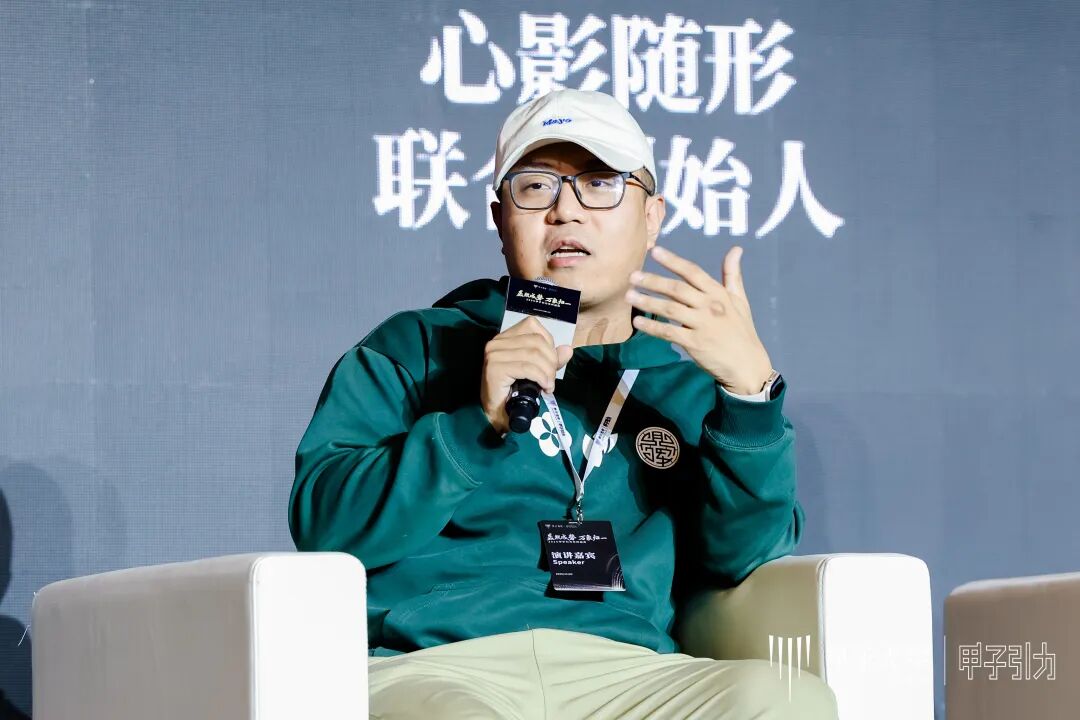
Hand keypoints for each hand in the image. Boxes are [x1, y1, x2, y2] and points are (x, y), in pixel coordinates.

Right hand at [480, 316, 573, 433]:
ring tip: (548, 385)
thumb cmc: (513, 391)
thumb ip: (550, 359)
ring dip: (547, 372)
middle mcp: (497, 342)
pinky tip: (544, 387)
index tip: (550, 363)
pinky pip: (527, 368)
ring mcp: (494, 354)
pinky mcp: (495, 368)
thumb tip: (568, 349)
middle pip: (536, 341)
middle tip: (551, 379)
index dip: (548, 343)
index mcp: (505, 337)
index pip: (532, 326)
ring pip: (533, 354)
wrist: (496, 413)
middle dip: (551, 361)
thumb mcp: (536, 371)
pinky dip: (541, 377)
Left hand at [625, 245, 772, 394]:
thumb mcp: (740, 300)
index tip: (655, 251)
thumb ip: (733, 274)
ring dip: (647, 301)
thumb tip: (736, 249)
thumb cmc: (741, 330)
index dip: (673, 261)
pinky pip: (669, 332)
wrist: (747, 365)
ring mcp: (702, 325)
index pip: (693, 272)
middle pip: (677, 289)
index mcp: (719, 293)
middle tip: (632, 275)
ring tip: (629, 296)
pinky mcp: (695, 343)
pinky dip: (652, 327)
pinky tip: (637, 322)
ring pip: (670, 309)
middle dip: (653, 281)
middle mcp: (710, 306)